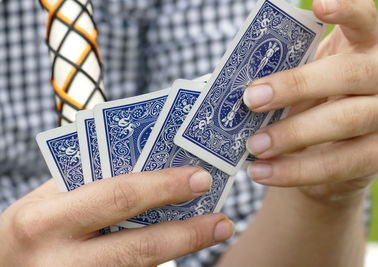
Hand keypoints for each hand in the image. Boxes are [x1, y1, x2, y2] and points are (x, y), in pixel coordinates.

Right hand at [0, 167, 233, 266]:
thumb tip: (153, 165)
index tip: (200, 177)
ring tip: (215, 230)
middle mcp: (59, 261)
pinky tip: (182, 250)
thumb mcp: (51, 198)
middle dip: (187, 232)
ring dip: (183, 250)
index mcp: (46, 219)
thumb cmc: (33, 225)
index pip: (116, 197)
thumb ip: (95, 182)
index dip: (163, 186)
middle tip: (222, 217)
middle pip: (137, 247)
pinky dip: (161, 265)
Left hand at [243, 0, 377, 201]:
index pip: (363, 20)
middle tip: (251, 99)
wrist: (329, 155)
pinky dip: (294, 170)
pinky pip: (336, 164)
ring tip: (254, 146)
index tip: (318, 3)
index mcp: (362, 49)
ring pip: (344, 120)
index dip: (345, 9)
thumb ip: (283, 81)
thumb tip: (240, 89)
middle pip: (347, 73)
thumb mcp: (301, 87)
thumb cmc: (311, 107)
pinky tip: (262, 172)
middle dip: (295, 85)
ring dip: (292, 134)